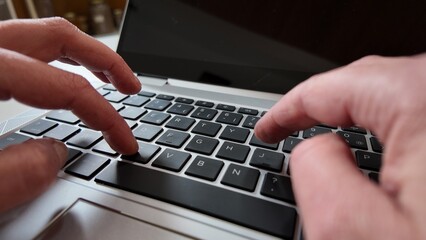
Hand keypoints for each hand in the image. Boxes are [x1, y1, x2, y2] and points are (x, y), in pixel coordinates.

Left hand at [0, 18, 140, 212]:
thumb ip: (12, 174)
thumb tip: (55, 155)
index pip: (64, 87)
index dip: (106, 116)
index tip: (125, 142)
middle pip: (57, 36)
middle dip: (105, 61)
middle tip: (132, 88)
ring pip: (39, 37)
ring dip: (81, 57)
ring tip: (108, 81)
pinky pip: (22, 52)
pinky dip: (52, 63)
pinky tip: (61, 84)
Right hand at [255, 54, 425, 238]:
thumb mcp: (354, 227)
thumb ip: (317, 173)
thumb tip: (312, 147)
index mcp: (421, 101)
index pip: (329, 88)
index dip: (285, 110)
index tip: (266, 131)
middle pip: (363, 81)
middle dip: (317, 105)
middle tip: (286, 128)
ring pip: (391, 93)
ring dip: (351, 111)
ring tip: (322, 128)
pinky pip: (416, 109)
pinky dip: (384, 121)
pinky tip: (373, 138)